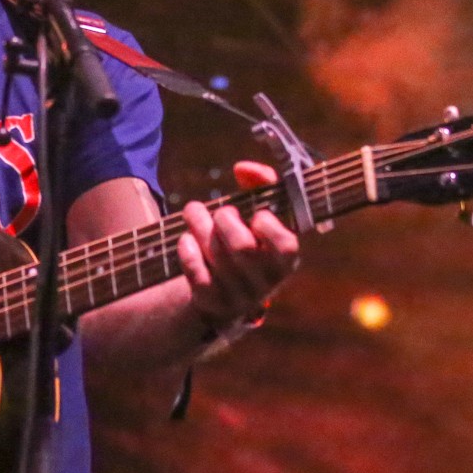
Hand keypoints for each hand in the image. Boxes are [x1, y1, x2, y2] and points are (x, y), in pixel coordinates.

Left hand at [179, 161, 300, 331]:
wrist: (224, 295)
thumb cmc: (247, 241)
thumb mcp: (259, 216)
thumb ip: (261, 185)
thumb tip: (243, 168)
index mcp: (285, 262)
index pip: (285, 246)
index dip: (268, 225)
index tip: (256, 215)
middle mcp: (265, 284)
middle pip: (242, 246)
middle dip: (225, 219)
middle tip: (220, 212)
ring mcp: (238, 298)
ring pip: (216, 256)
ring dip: (200, 225)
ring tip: (193, 212)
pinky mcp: (212, 304)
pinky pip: (196, 273)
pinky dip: (187, 250)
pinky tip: (187, 239)